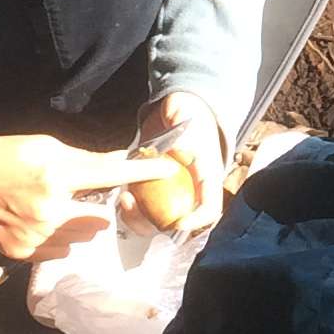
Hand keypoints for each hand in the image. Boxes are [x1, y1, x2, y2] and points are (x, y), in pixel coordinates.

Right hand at [0, 133, 187, 263]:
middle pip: (101, 219)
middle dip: (97, 209)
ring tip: (57, 210)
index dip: (141, 173)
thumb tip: (118, 159)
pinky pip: (60, 251)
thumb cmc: (5, 157)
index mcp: (56, 176)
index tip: (166, 170)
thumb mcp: (45, 147)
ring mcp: (36, 237)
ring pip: (82, 239)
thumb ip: (84, 158)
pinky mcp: (23, 253)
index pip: (110, 175)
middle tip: (81, 197)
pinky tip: (42, 224)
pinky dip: (60, 239)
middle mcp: (50, 211)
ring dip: (80, 226)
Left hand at [131, 91, 226, 238]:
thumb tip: (179, 154)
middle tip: (139, 209)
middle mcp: (190, 191)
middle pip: (179, 221)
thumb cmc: (190, 117)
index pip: (210, 208)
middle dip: (158, 224)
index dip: (197, 221)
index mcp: (207, 179)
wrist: (177, 109)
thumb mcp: (190, 127)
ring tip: (127, 199)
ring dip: (140, 218)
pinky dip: (131, 208)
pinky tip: (124, 194)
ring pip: (158, 220)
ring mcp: (171, 192)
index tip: (179, 223)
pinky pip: (143, 209)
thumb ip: (185, 142)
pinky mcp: (153, 190)